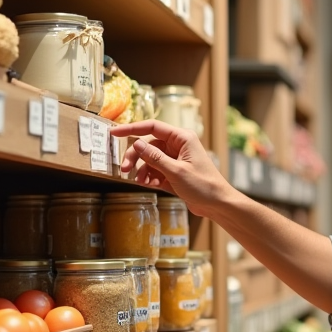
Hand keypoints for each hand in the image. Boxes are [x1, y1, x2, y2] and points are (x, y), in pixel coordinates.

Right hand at [109, 120, 230, 217]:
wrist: (217, 204)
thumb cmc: (203, 185)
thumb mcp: (176, 171)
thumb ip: (155, 157)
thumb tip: (136, 144)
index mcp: (182, 138)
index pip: (152, 127)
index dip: (132, 128)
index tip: (114, 132)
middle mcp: (178, 146)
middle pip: (148, 145)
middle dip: (135, 157)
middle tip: (124, 170)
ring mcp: (175, 159)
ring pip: (150, 159)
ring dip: (142, 170)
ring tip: (140, 182)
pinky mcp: (174, 172)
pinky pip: (155, 171)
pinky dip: (149, 177)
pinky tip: (148, 185)